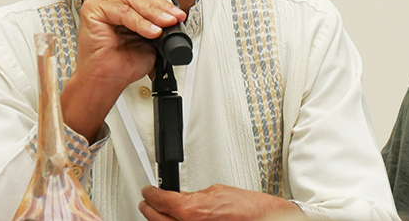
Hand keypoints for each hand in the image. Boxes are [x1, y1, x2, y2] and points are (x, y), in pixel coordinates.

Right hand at [60, 0, 185, 141]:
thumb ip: (160, 21)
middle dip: (163, 6)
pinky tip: (152, 32)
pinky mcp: (93, 10)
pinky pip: (123, 12)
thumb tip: (176, 13)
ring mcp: (101, 3)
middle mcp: (112, 0)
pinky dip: (140, 22)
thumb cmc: (124, 62)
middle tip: (176, 18)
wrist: (107, 79)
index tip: (177, 12)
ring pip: (134, 0)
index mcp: (125, 3)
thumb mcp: (151, 37)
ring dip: (155, 13)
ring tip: (167, 24)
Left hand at [139, 184, 304, 220]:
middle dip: (149, 209)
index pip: (160, 200)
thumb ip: (193, 195)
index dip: (151, 194)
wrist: (262, 219)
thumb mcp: (215, 191)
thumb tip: (181, 197)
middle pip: (156, 219)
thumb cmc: (248, 208)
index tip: (148, 191)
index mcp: (191, 210)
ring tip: (155, 212)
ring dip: (158, 219)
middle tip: (146, 201)